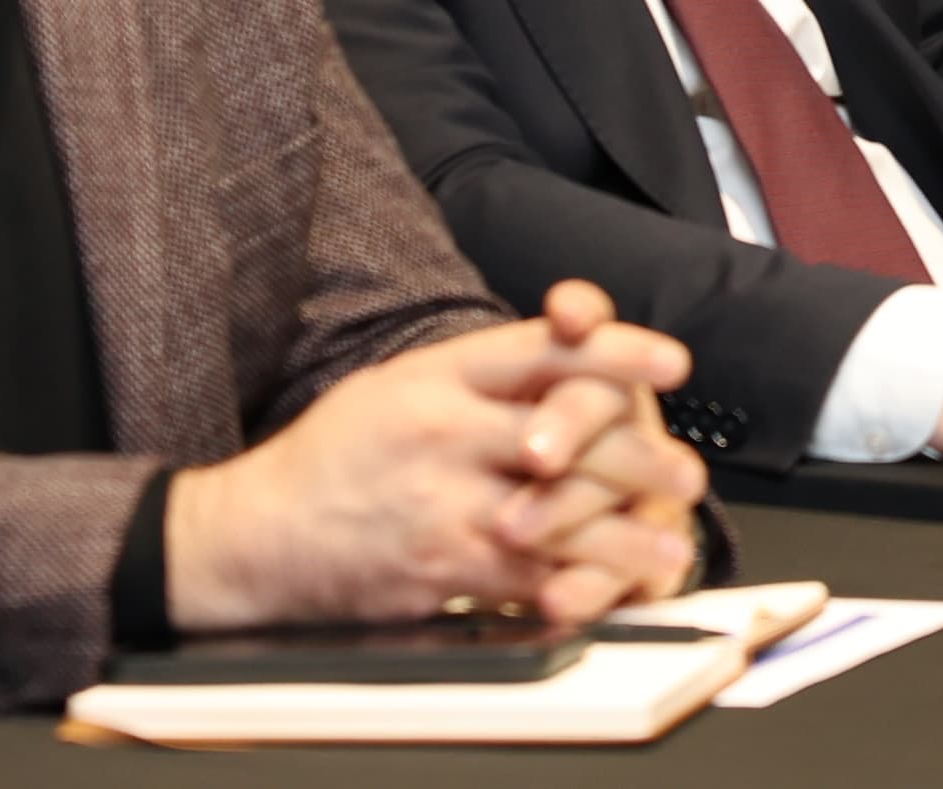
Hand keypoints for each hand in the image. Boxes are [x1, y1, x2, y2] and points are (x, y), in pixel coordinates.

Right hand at [165, 281, 709, 631]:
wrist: (256, 532)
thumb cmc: (331, 457)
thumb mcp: (397, 384)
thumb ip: (478, 373)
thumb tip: (562, 355)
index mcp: (438, 374)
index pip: (543, 350)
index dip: (616, 350)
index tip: (671, 359)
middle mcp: (446, 430)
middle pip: (566, 430)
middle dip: (637, 453)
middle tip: (686, 470)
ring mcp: (443, 500)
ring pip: (555, 511)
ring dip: (622, 531)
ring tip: (669, 543)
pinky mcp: (437, 564)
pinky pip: (520, 575)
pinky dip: (571, 586)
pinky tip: (607, 591)